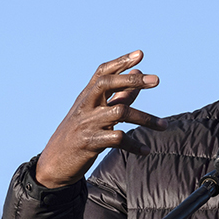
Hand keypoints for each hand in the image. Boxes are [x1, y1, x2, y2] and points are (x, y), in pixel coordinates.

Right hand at [36, 50, 167, 188]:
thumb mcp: (96, 113)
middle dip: (132, 80)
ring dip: (146, 118)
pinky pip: (118, 139)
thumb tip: (138, 76)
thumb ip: (118, 96)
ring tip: (164, 125)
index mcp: (86, 97)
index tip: (140, 55)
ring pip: (120, 112)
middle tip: (157, 81)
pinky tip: (146, 151)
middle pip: (107, 84)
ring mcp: (87, 123)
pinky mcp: (90, 143)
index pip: (103, 73)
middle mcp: (85, 106)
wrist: (54, 163)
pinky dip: (134, 145)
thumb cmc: (80, 135)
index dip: (121, 62)